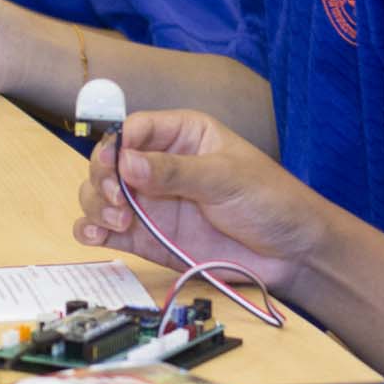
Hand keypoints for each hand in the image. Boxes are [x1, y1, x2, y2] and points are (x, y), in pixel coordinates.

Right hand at [75, 111, 334, 295]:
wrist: (291, 253)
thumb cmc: (270, 200)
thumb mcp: (226, 178)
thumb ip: (175, 171)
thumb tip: (127, 163)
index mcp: (181, 135)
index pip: (133, 129)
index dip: (117, 145)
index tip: (116, 166)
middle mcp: (158, 166)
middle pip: (108, 162)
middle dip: (103, 178)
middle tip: (118, 200)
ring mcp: (151, 202)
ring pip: (100, 194)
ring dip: (96, 204)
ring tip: (118, 220)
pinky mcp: (147, 236)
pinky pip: (107, 229)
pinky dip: (93, 229)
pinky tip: (97, 234)